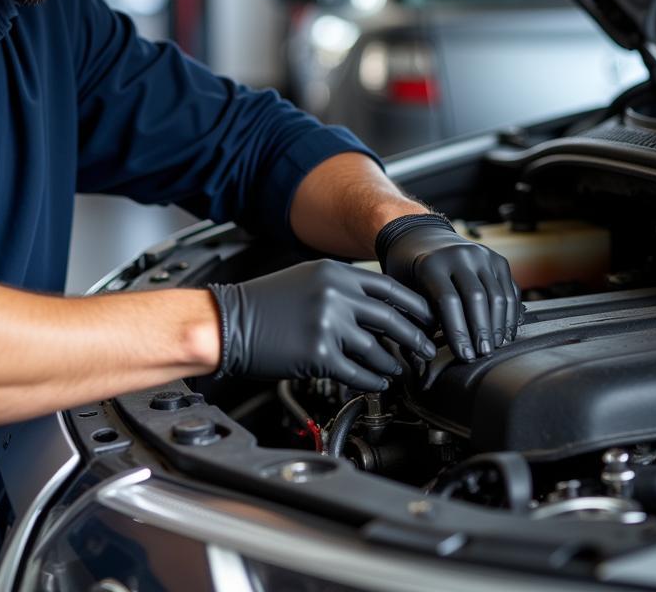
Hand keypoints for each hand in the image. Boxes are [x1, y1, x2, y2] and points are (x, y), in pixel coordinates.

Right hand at [208, 259, 435, 390]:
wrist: (227, 322)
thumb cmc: (264, 303)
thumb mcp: (307, 279)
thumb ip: (343, 288)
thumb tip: (379, 309)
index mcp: (333, 273)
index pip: (389, 288)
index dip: (415, 306)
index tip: (428, 319)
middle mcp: (334, 295)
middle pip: (392, 319)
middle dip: (415, 338)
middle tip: (425, 351)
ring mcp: (327, 324)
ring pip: (378, 349)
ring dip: (393, 364)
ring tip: (399, 370)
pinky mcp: (318, 355)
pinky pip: (358, 373)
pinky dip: (373, 381)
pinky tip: (378, 382)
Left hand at [375, 213, 520, 361]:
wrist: (423, 237)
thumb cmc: (410, 270)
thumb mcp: (403, 287)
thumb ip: (416, 314)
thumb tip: (427, 352)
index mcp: (431, 263)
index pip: (448, 301)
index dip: (458, 331)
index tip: (464, 355)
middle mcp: (459, 255)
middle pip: (477, 298)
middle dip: (482, 331)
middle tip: (483, 354)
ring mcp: (482, 255)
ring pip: (497, 295)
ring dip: (499, 325)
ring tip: (495, 347)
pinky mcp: (498, 259)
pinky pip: (509, 290)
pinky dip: (509, 314)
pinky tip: (505, 333)